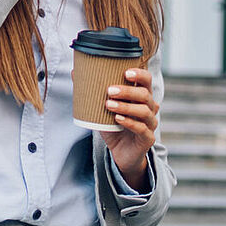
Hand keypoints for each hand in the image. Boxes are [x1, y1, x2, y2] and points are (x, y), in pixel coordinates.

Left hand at [100, 68, 157, 192]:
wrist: (121, 153)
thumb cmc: (113, 126)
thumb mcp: (102, 109)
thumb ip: (92, 91)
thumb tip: (74, 72)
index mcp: (141, 96)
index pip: (147, 80)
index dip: (139, 74)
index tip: (125, 72)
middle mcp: (150, 107)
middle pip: (145, 94)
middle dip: (127, 91)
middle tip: (109, 90)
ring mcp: (150, 123)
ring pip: (144, 111)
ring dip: (126, 106)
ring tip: (109, 105)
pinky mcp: (148, 138)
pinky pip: (142, 128)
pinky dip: (129, 122)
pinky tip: (117, 119)